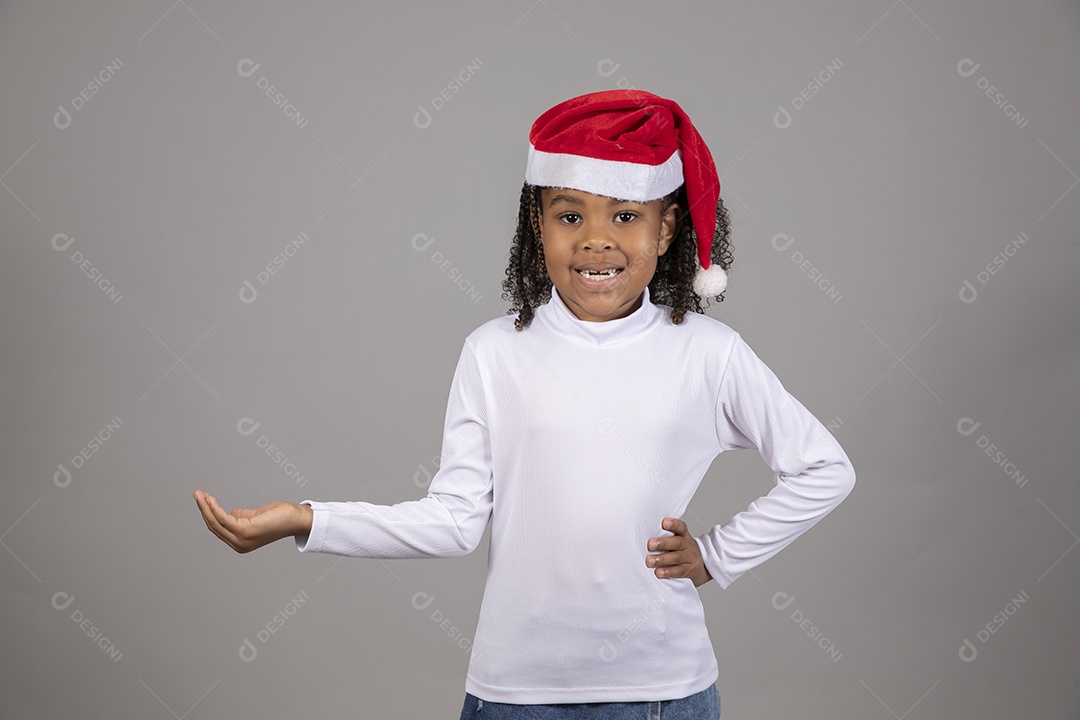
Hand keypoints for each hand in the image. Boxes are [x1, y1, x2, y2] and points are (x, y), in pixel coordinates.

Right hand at [194, 489, 312, 553]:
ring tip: (199, 494)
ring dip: (206, 507)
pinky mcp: (246, 532)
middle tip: (196, 494)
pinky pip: (224, 519)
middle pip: (214, 526)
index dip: (208, 514)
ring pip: (216, 522)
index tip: (202, 499)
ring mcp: (242, 540)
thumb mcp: (255, 517)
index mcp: (241, 542)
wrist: (297, 519)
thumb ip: (242, 516)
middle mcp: (239, 544)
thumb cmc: (280, 517)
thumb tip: (230, 513)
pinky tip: (210, 499)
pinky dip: (215, 508)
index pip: (218, 529)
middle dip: (203, 509)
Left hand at [646, 517, 712, 586]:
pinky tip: (658, 572)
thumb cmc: (680, 549)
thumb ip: (664, 535)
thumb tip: (641, 530)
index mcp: (683, 535)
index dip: (674, 524)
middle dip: (663, 543)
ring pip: (676, 558)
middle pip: (677, 543)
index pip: (681, 527)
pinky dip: (668, 572)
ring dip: (662, 559)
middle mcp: (687, 545)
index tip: (664, 522)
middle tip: (650, 544)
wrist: (700, 565)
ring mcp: (688, 558)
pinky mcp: (688, 571)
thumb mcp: (677, 539)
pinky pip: (678, 571)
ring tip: (649, 561)